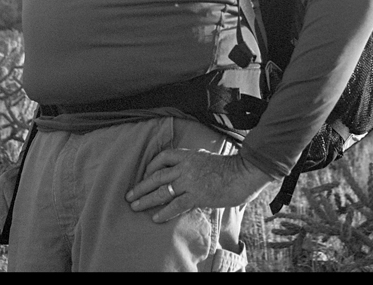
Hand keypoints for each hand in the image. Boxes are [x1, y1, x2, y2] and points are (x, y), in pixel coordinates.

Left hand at [125, 148, 278, 222]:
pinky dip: (165, 212)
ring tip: (135, 206)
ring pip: (162, 191)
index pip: (162, 157)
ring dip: (146, 199)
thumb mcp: (206, 159)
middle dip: (141, 187)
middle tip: (129, 196)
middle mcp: (186, 166)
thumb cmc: (229, 168)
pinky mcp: (198, 195)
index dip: (150, 167)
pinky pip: (176, 204)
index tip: (145, 175)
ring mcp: (191, 180)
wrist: (244, 173)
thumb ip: (193, 164)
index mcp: (188, 155)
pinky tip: (156, 217)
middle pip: (157, 176)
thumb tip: (183, 174)